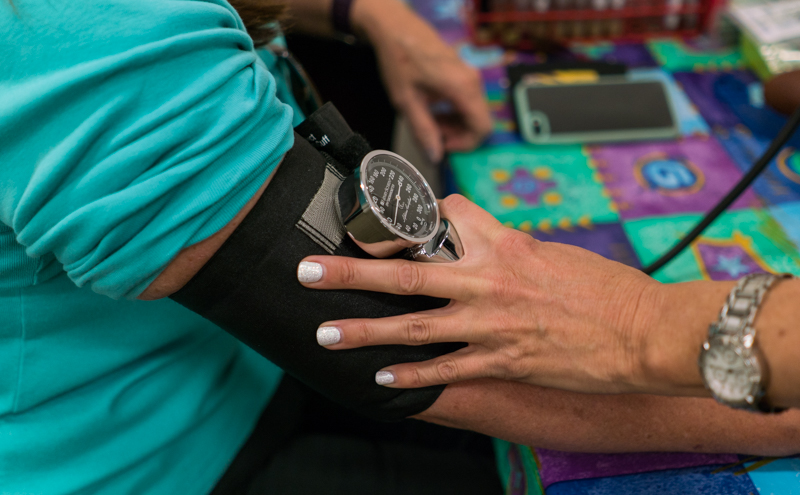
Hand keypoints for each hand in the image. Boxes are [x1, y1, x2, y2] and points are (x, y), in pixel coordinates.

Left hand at [297, 195, 662, 393]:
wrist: (644, 330)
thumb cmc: (605, 289)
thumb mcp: (552, 253)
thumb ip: (507, 252)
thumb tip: (481, 254)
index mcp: (503, 244)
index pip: (445, 215)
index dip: (414, 217)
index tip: (388, 225)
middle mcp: (488, 280)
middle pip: (405, 272)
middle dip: (350, 272)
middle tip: (309, 271)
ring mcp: (491, 324)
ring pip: (413, 326)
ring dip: (364, 331)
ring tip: (325, 333)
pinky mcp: (502, 361)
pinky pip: (446, 370)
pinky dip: (411, 375)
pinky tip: (380, 379)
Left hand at [351, 0, 491, 161]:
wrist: (395, 29)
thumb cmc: (400, 60)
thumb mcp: (407, 102)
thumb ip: (423, 131)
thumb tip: (435, 156)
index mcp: (462, 88)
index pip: (482, 129)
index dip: (465, 144)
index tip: (443, 146)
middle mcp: (472, 81)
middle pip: (479, 121)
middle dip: (457, 135)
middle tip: (432, 134)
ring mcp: (470, 75)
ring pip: (473, 111)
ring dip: (454, 123)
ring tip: (429, 121)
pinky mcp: (464, 73)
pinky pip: (467, 100)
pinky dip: (453, 111)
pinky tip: (433, 109)